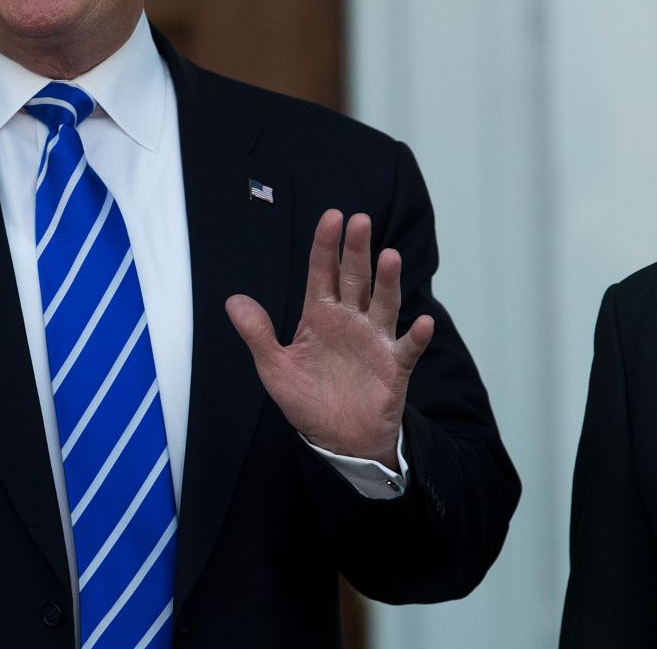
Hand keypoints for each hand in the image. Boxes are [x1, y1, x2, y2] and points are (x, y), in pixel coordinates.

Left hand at [226, 209, 433, 468]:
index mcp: (321, 315)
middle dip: (357, 250)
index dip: (326, 245)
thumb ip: (258, 334)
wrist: (338, 441)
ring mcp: (375, 340)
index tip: (331, 216)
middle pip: (356, 278)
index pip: (323, 272)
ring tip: (390, 256)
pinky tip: (423, 322)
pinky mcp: (394, 367)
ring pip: (384, 303)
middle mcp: (351, 319)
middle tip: (359, 221)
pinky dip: (416, 336)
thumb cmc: (307, 399)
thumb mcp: (275, 369)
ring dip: (388, 281)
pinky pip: (407, 348)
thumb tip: (233, 300)